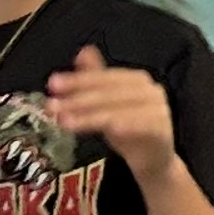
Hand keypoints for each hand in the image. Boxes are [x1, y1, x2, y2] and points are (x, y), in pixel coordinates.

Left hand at [47, 47, 176, 184]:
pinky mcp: (162, 131)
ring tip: (64, 122)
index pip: (104, 77)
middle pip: (110, 92)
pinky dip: (121, 125)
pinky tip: (104, 129)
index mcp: (136, 79)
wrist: (155, 163)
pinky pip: (139, 126)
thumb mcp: (108, 105)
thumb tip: (83, 51)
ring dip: (89, 116)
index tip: (53, 84)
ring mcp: (158, 110)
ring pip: (119, 110)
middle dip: (78, 98)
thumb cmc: (130, 131)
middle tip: (52, 105)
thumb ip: (96, 79)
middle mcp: (150, 91)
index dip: (78, 80)